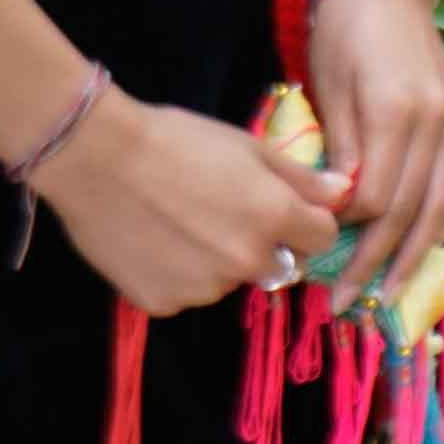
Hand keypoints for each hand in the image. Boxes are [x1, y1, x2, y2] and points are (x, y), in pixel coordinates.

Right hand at [34, 90, 345, 319]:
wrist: (97, 157)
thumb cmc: (177, 140)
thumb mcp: (248, 147)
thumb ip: (301, 178)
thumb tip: (345, 194)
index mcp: (274, 218)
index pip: (322, 238)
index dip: (308, 221)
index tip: (285, 206)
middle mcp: (245, 262)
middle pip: (277, 264)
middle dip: (263, 243)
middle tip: (222, 210)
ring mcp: (203, 288)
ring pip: (229, 280)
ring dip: (219, 261)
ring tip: (181, 220)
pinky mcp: (163, 304)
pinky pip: (186, 293)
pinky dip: (179, 275)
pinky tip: (155, 241)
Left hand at [302, 0, 443, 311]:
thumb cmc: (343, 27)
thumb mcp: (327, 83)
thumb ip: (340, 148)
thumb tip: (340, 209)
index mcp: (397, 112)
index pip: (374, 197)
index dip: (344, 230)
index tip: (313, 251)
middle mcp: (434, 122)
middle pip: (410, 211)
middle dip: (378, 262)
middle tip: (346, 303)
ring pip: (440, 204)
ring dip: (415, 255)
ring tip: (390, 293)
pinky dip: (434, 221)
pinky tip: (415, 246)